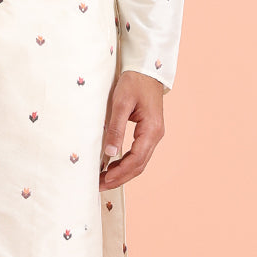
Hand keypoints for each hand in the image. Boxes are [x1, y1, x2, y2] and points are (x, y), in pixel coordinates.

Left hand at [99, 71, 164, 188]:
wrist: (147, 70)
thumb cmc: (134, 82)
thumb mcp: (121, 103)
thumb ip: (116, 128)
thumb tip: (110, 154)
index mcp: (152, 130)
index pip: (136, 159)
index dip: (119, 173)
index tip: (103, 180)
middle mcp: (156, 135)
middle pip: (139, 165)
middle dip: (120, 178)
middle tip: (100, 186)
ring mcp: (154, 135)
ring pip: (140, 162)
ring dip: (123, 173)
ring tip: (104, 180)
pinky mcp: (148, 132)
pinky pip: (139, 154)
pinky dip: (126, 163)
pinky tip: (113, 166)